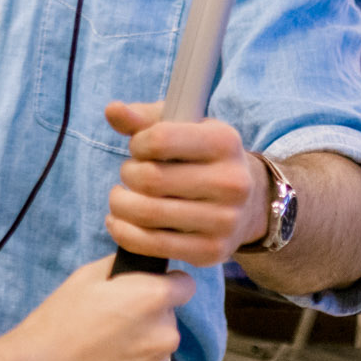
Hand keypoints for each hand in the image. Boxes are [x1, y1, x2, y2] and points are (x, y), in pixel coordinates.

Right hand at [2, 255, 192, 360]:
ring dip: (148, 352)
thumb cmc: (58, 322)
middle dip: (151, 322)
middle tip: (116, 330)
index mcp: (152, 297)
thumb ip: (124, 266)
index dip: (165, 287)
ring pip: (165, 353)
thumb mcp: (86, 277)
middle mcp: (165, 333)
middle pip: (171, 321)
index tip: (145, 296)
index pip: (184, 285)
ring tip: (112, 357)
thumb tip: (143, 262)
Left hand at [104, 101, 264, 266]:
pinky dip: (124, 232)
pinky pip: (152, 245)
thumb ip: (145, 118)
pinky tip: (118, 221)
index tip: (139, 147)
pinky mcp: (211, 250)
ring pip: (147, 214)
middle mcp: (231, 182)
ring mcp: (224, 220)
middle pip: (150, 179)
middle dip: (127, 174)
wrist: (248, 203)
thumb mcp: (183, 128)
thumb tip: (112, 110)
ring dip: (120, 204)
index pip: (160, 139)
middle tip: (130, 174)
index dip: (138, 143)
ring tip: (121, 198)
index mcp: (225, 142)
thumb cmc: (202, 158)